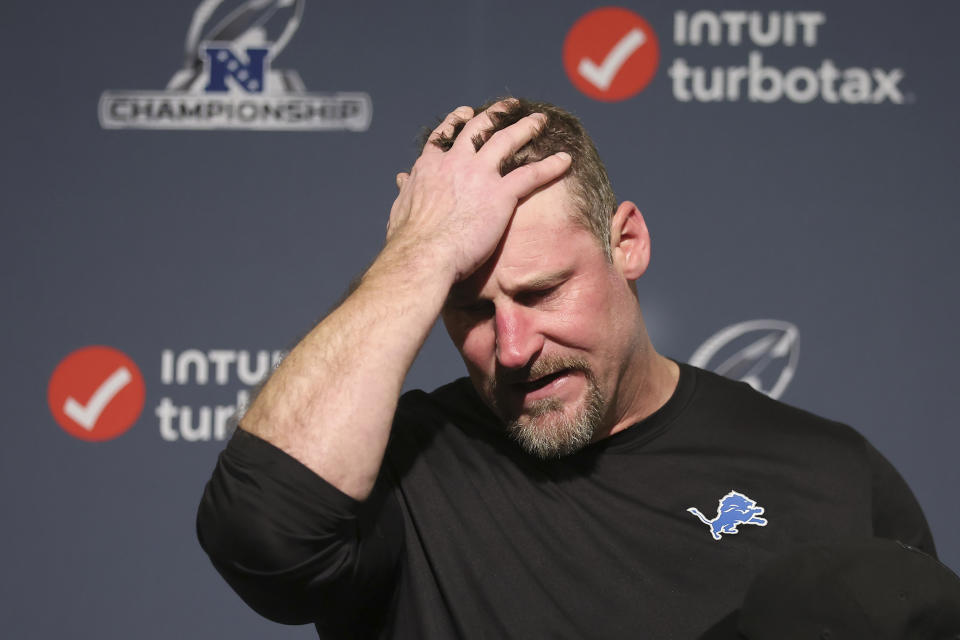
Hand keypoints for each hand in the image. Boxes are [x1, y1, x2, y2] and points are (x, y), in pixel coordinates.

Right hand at [386, 102, 571, 281]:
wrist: (424, 254)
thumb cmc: (408, 240)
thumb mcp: (400, 208)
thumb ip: (406, 190)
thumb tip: (401, 179)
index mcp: (430, 166)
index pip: (445, 136)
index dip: (457, 122)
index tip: (467, 114)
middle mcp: (456, 162)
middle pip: (479, 129)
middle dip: (496, 115)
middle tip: (510, 106)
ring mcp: (480, 175)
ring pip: (508, 141)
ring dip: (526, 128)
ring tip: (540, 121)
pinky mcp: (501, 195)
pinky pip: (532, 174)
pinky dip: (550, 166)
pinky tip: (565, 160)